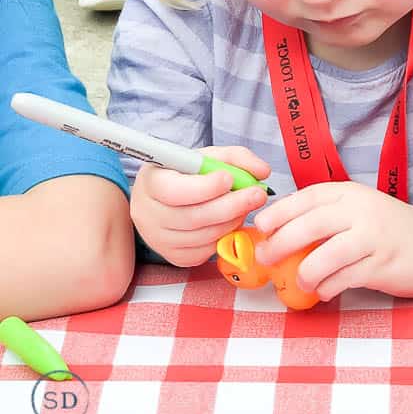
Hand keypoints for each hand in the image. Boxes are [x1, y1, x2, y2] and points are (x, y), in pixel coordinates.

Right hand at [130, 145, 271, 266]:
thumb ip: (235, 158)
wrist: (163, 197)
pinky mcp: (173, 256)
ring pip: (202, 236)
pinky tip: (230, 221)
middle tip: (258, 194)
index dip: (204, 187)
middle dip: (231, 206)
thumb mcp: (206, 156)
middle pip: (192, 217)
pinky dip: (223, 237)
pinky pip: (204, 252)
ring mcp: (158, 240)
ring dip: (232, 221)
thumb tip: (263, 171)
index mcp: (151, 182)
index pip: (174, 191)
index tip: (229, 178)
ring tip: (246, 205)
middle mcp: (148, 214)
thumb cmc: (185, 173)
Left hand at [254, 181, 412, 302]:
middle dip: (282, 242)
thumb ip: (326, 216)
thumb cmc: (388, 229)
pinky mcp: (384, 264)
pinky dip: (328, 287)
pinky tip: (324, 291)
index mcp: (350, 193)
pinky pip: (346, 278)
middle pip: (313, 223)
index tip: (260, 226)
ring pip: (329, 254)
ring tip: (299, 282)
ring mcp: (375, 237)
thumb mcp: (358, 211)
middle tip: (265, 258)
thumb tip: (278, 233)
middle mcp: (362, 210)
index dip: (280, 211)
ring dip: (306, 271)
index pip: (308, 197)